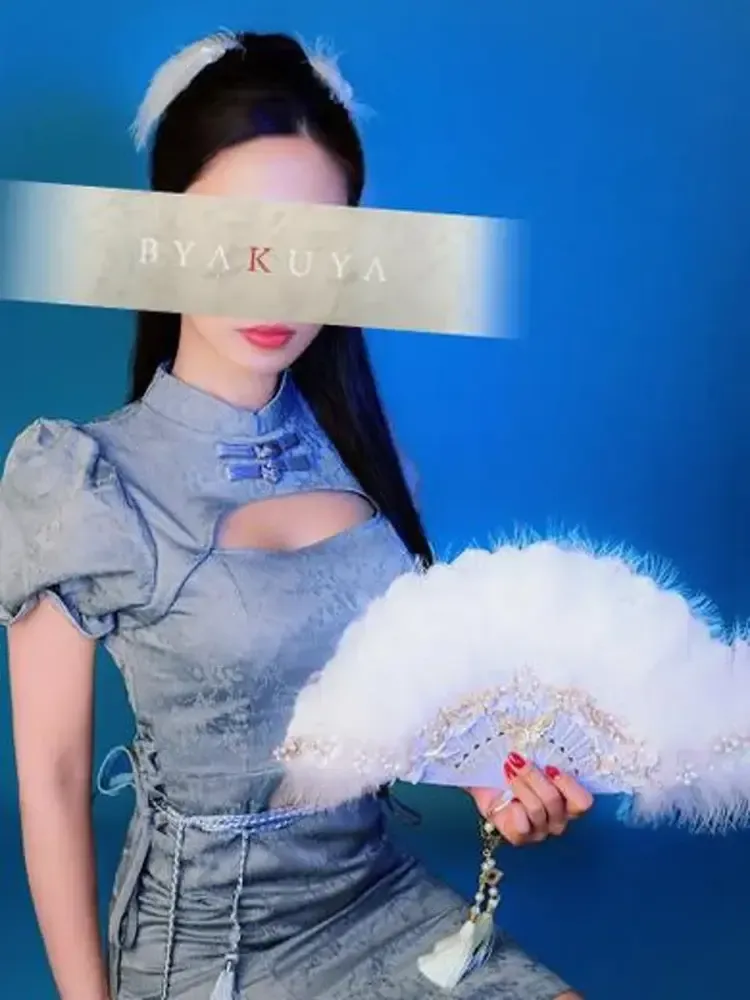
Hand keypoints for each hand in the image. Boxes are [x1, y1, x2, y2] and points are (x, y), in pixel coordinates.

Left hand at [468, 752, 593, 845]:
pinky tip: (506, 798)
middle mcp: (557, 819)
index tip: (549, 767)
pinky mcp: (520, 838)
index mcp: (568, 799)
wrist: (484, 779)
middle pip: (555, 802)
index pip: (583, 802)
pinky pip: (522, 827)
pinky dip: (513, 808)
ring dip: (520, 786)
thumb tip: (547, 733)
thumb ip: (546, 753)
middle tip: (516, 760)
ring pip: (537, 810)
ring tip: (507, 771)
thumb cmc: (513, 766)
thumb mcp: (532, 755)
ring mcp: (540, 831)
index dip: (568, 785)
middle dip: (533, 777)